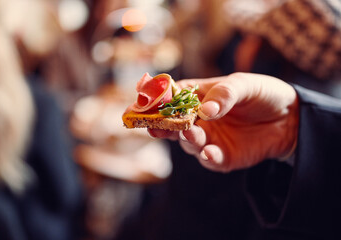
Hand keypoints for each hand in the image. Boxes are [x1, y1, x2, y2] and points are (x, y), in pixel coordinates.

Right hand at [148, 73, 298, 171]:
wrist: (290, 119)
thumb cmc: (262, 94)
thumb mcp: (244, 85)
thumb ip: (225, 94)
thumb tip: (205, 111)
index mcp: (197, 96)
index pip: (170, 98)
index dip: (154, 101)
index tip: (139, 105)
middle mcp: (198, 119)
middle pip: (172, 124)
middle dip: (160, 126)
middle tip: (154, 127)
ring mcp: (209, 139)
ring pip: (188, 143)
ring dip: (187, 139)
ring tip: (191, 133)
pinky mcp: (222, 157)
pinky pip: (209, 160)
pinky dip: (207, 158)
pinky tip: (209, 152)